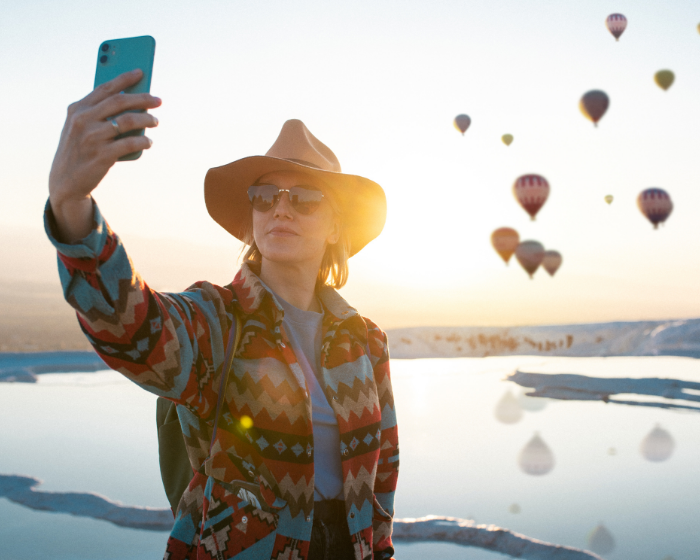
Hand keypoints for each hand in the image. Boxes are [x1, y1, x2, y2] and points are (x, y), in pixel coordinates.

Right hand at [48, 69, 160, 241]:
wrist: (66, 181)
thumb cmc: (79, 149)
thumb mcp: (79, 127)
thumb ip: (97, 112)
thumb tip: (130, 100)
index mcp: (77, 109)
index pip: (105, 88)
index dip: (124, 78)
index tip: (140, 72)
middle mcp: (83, 120)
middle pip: (120, 102)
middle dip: (142, 98)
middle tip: (158, 100)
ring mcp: (93, 138)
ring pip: (128, 121)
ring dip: (147, 120)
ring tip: (155, 121)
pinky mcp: (102, 155)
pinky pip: (130, 144)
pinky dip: (143, 142)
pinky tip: (149, 142)